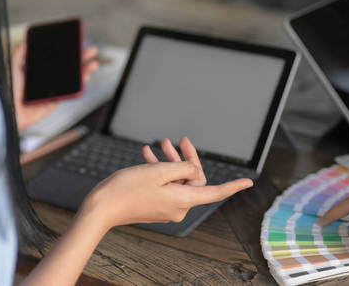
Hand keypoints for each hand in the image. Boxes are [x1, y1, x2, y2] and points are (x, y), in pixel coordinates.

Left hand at [13, 43, 99, 131]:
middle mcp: (44, 80)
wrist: (7, 109)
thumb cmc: (6, 89)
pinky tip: (85, 76)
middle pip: (67, 68)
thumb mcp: (11, 66)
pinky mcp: (54, 102)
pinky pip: (69, 93)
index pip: (54, 59)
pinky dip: (80, 85)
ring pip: (72, 80)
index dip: (66, 52)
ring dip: (84, 71)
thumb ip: (19, 53)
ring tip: (93, 63)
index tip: (76, 44)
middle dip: (80, 59)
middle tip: (91, 50)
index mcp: (34, 71)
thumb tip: (27, 41)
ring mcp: (51, 91)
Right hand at [82, 137, 252, 227]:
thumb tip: (193, 170)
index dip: (233, 186)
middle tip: (178, 140)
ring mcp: (166, 207)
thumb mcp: (159, 171)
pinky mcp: (155, 205)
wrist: (100, 207)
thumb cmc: (127, 188)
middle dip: (185, 158)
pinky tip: (149, 154)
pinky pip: (165, 185)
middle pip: (192, 178)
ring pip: (176, 179)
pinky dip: (160, 170)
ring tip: (161, 144)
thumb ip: (183, 168)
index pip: (215, 192)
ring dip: (170, 161)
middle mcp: (178, 206)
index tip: (248, 182)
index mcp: (183, 199)